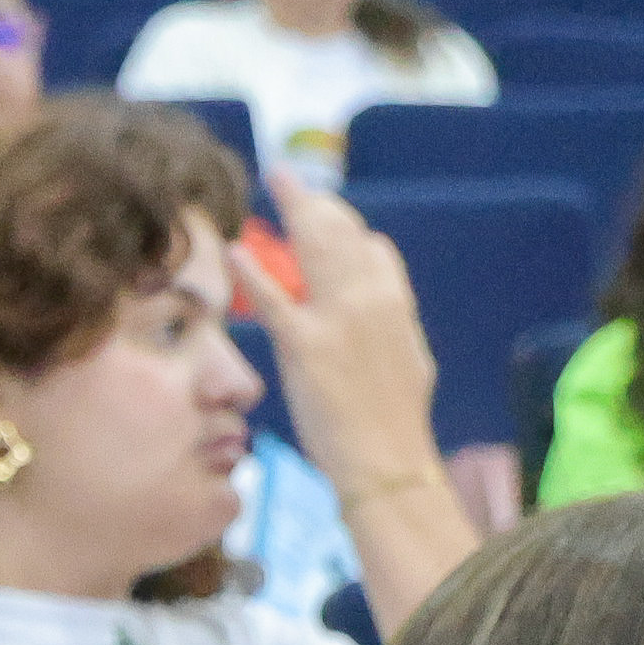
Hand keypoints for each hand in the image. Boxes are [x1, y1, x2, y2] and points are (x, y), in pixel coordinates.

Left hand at [243, 179, 440, 470]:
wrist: (386, 463)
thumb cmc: (394, 424)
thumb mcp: (409, 362)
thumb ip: (392, 325)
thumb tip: (387, 307)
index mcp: (395, 305)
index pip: (373, 249)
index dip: (346, 231)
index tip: (326, 219)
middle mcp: (370, 300)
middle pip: (342, 234)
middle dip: (317, 202)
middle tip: (290, 181)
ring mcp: (337, 319)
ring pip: (315, 248)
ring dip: (296, 209)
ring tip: (278, 183)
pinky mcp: (305, 346)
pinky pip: (275, 300)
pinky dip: (253, 273)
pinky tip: (234, 247)